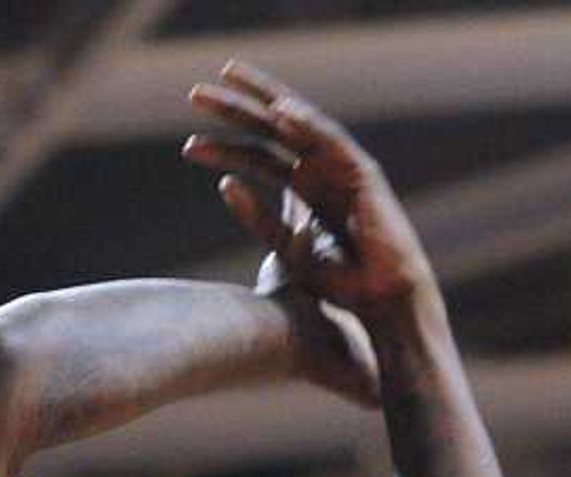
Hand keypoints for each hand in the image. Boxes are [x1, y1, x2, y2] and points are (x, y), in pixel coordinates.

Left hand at [184, 60, 434, 326]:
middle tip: (194, 95)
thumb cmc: (340, 282)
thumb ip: (260, 219)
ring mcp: (341, 166)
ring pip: (297, 125)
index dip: (225, 148)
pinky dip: (307, 124)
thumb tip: (226, 184)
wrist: (381, 300)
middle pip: (271, 130)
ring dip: (263, 102)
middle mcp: (320, 169)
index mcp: (303, 187)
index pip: (259, 156)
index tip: (188, 147)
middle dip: (234, 110)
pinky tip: (281, 110)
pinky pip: (331, 141)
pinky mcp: (361, 172)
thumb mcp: (287, 250)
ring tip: (228, 81)